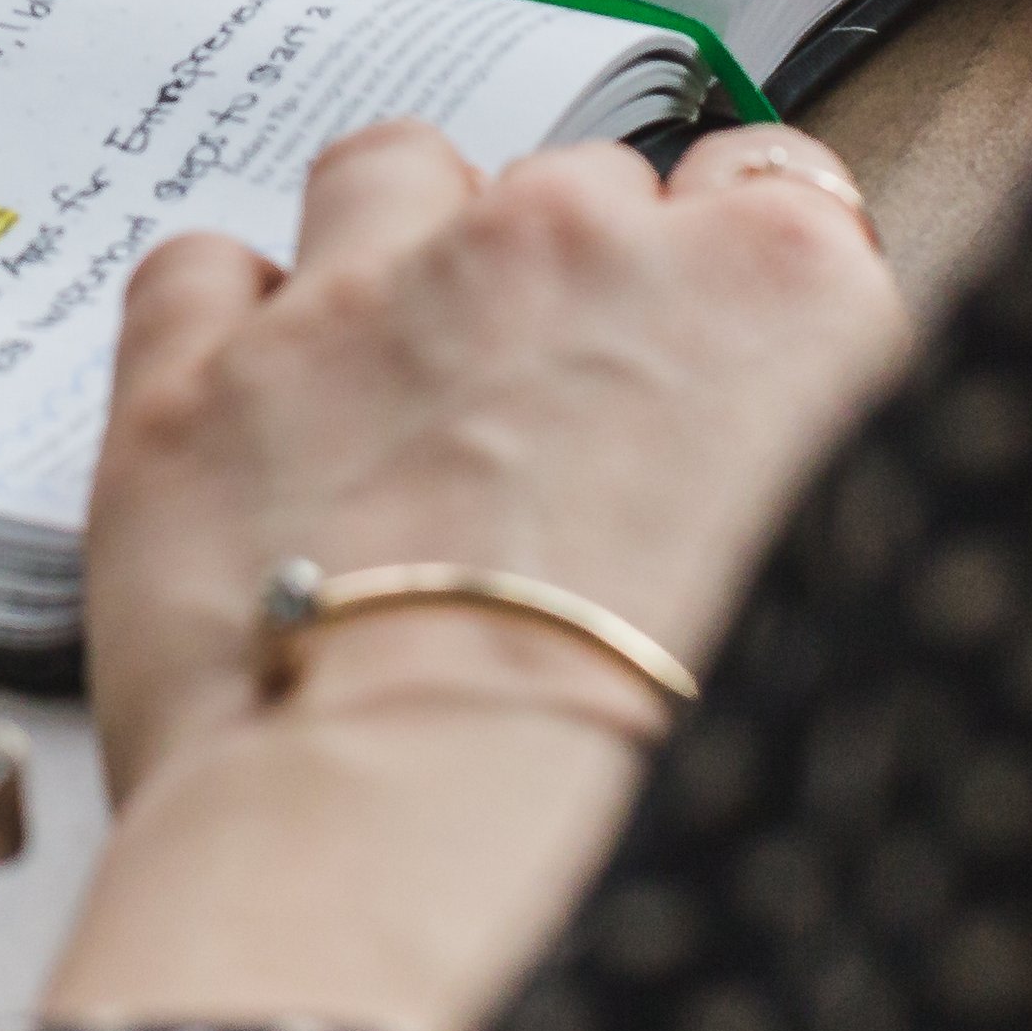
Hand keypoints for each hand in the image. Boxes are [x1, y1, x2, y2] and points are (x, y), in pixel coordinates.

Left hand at [37, 123, 911, 1030]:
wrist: (423, 856)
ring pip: (391, 174)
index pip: (772, 188)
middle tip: (548, 439)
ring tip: (397, 390)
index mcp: (770, 297)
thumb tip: (764, 466)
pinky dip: (220, 325)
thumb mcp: (832, 602)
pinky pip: (203, 265)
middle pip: (576, 192)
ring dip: (397, 252)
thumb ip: (804, 462)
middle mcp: (567, 249)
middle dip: (563, 291)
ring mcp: (369, 292)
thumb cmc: (643, 779)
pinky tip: (249, 415)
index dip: (728, 277)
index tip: (702, 348)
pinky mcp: (199, 369)